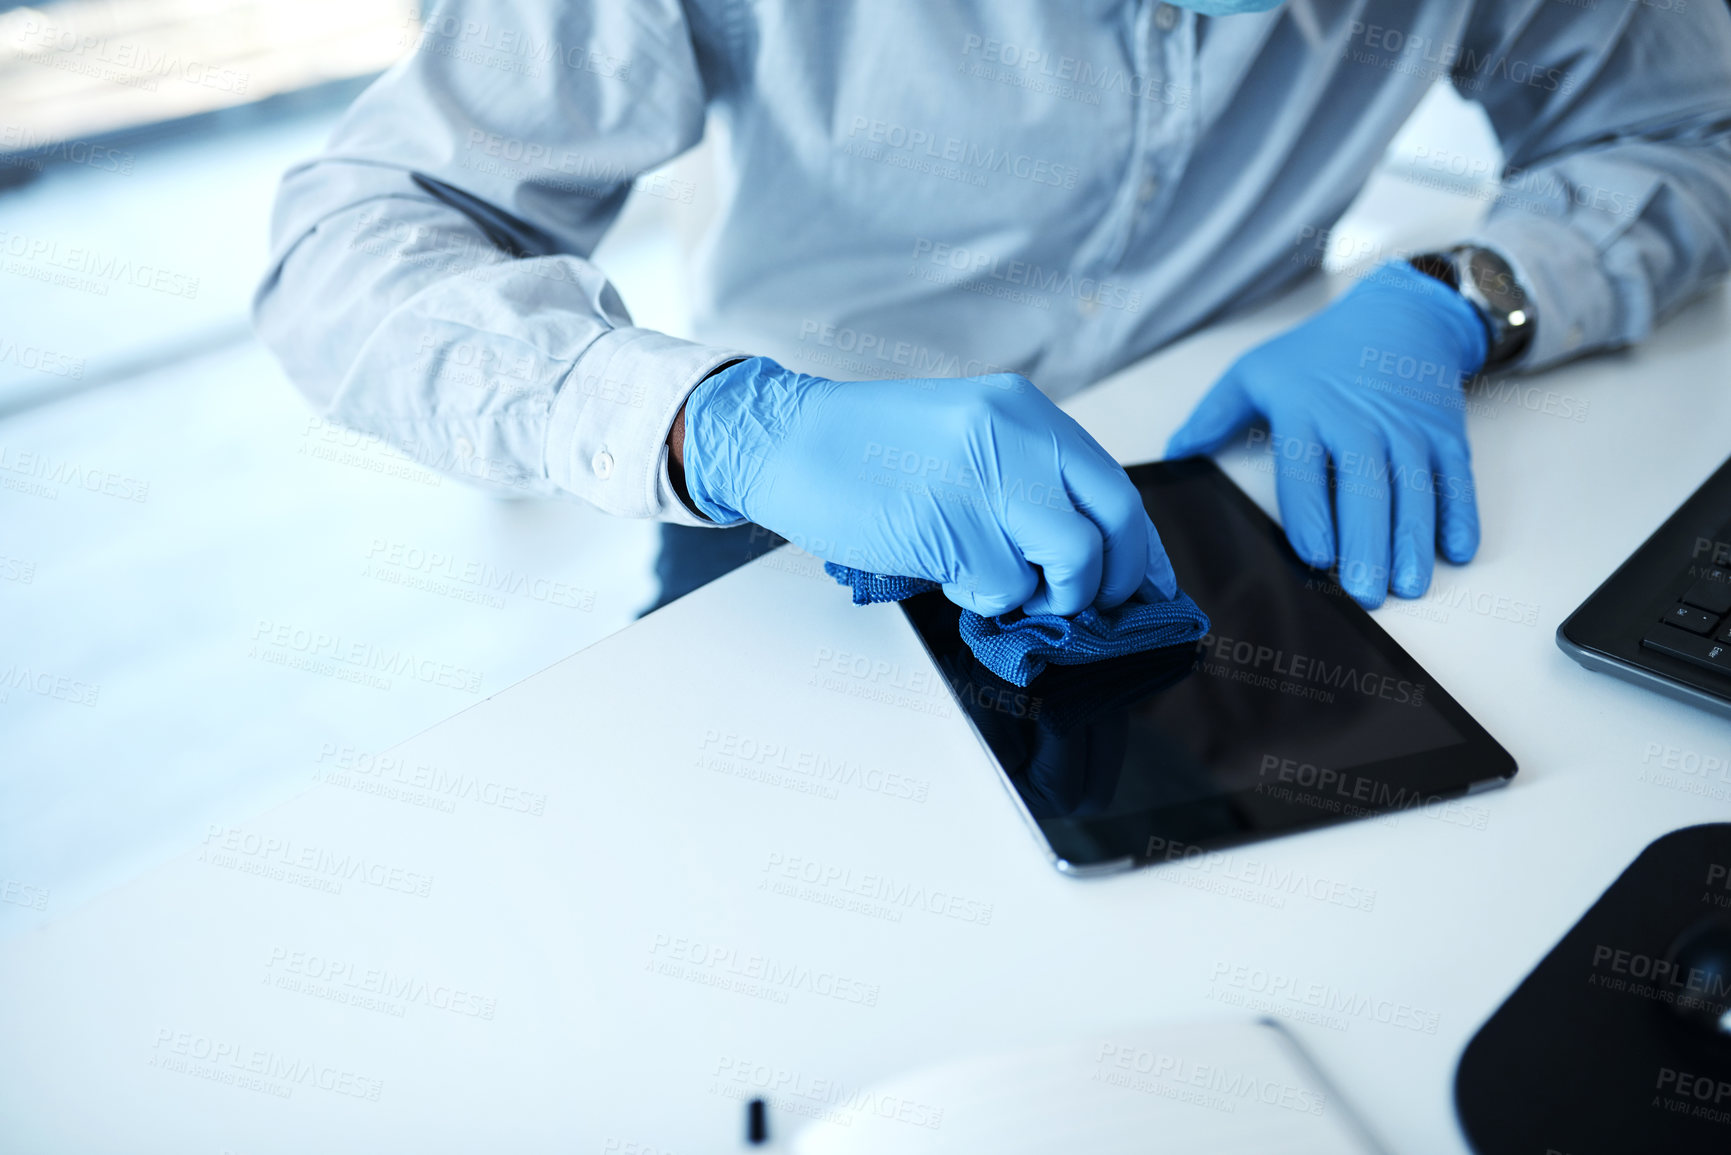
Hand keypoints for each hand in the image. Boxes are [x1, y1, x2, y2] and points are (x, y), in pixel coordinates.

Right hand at [678, 357, 1176, 616]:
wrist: (786, 442)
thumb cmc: (869, 450)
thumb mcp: (967, 436)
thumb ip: (1028, 479)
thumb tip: (1092, 553)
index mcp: (1025, 412)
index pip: (1116, 488)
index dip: (1137, 550)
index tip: (1142, 588)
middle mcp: (1016, 436)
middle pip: (1113, 527)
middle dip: (1106, 582)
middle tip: (1080, 603)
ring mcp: (985, 480)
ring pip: (1064, 566)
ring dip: (1034, 594)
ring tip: (984, 577)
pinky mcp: (949, 526)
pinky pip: (1001, 589)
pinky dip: (980, 598)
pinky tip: (944, 572)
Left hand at [1166, 261, 1487, 607]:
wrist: (1401, 316)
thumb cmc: (1318, 355)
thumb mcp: (1257, 372)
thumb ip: (1214, 415)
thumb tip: (1174, 452)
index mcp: (1308, 411)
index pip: (1306, 469)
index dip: (1313, 513)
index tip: (1317, 554)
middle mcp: (1361, 423)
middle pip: (1366, 488)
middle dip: (1367, 542)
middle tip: (1364, 592)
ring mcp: (1408, 431)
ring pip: (1414, 491)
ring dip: (1413, 540)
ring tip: (1408, 585)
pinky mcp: (1446, 437)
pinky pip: (1456, 479)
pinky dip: (1461, 515)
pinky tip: (1457, 551)